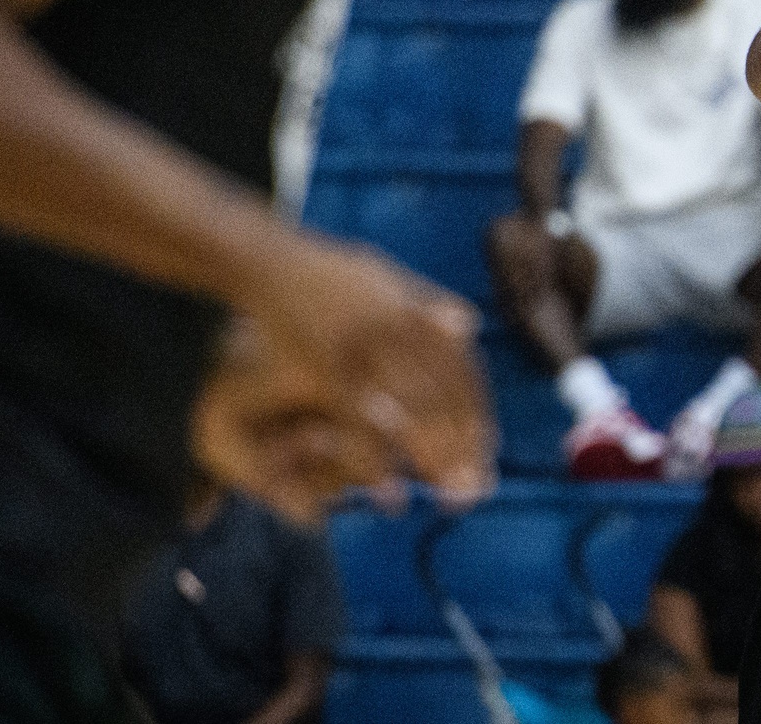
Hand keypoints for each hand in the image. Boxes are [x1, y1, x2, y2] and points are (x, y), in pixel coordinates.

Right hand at [227, 235, 495, 511]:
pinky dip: (377, 462)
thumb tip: (471, 324)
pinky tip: (391, 494)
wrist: (274, 264)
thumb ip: (428, 303)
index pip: (462, 371)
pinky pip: (359, 423)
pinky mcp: (328, 365)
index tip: (486, 451)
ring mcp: (365, 346)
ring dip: (434, 458)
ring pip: (411, 411)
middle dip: (462, 447)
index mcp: (416, 310)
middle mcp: (399, 327)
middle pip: (443, 396)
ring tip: (449, 496)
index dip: (476, 414)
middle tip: (473, 490)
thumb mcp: (389, 280)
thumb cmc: (334, 276)